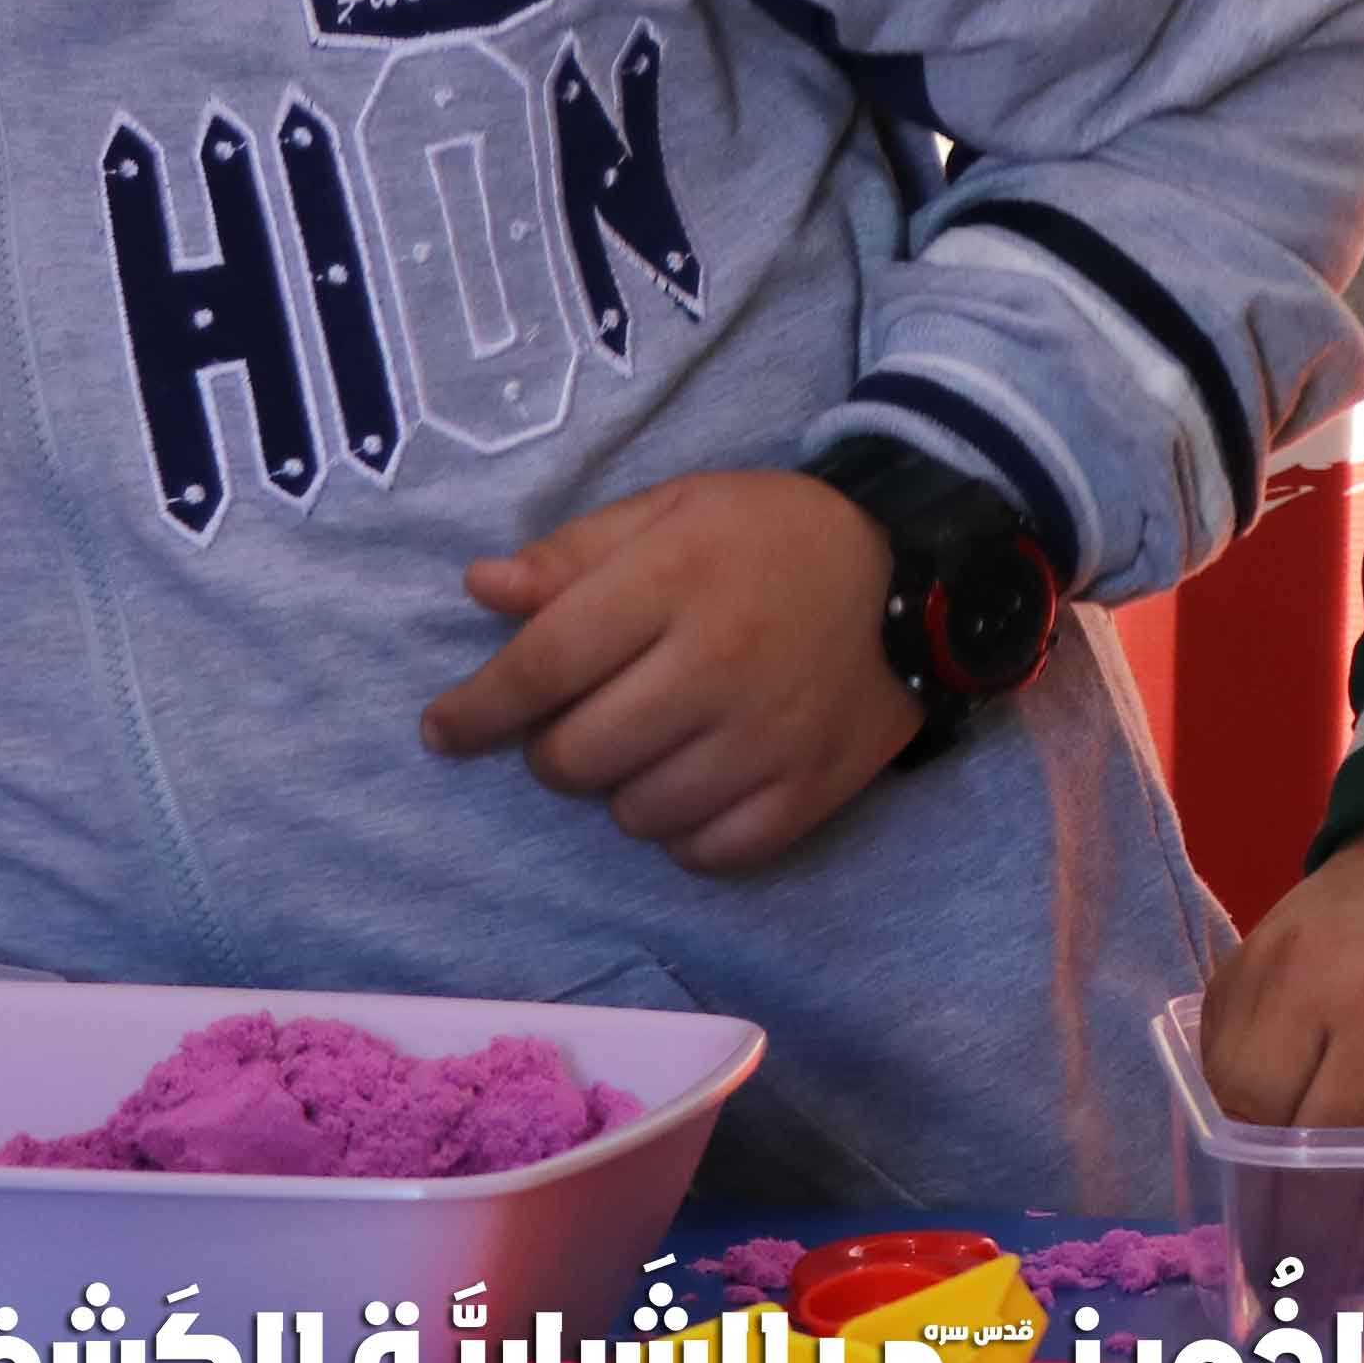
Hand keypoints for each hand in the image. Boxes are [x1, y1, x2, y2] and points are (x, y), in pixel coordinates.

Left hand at [419, 471, 924, 873]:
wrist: (921, 573)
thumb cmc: (775, 536)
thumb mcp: (673, 510)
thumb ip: (574, 554)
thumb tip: (480, 589)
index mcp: (673, 585)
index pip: (542, 665)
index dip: (477, 707)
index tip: (442, 729)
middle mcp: (716, 667)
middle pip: (576, 755)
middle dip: (549, 748)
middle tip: (573, 721)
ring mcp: (766, 740)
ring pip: (636, 813)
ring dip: (619, 789)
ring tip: (645, 745)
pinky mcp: (809, 792)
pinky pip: (709, 852)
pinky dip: (683, 832)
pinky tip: (691, 786)